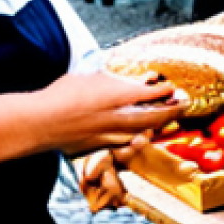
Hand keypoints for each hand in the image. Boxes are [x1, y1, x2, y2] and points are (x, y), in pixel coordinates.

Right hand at [29, 72, 187, 155]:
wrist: (41, 122)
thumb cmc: (62, 95)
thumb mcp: (91, 77)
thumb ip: (116, 79)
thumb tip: (139, 79)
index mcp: (117, 95)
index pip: (151, 93)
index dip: (164, 91)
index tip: (171, 87)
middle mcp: (119, 117)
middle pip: (155, 116)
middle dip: (171, 110)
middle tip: (182, 104)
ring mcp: (112, 134)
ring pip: (144, 131)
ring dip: (158, 124)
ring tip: (166, 118)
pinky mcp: (103, 146)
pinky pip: (128, 143)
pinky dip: (139, 137)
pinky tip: (142, 134)